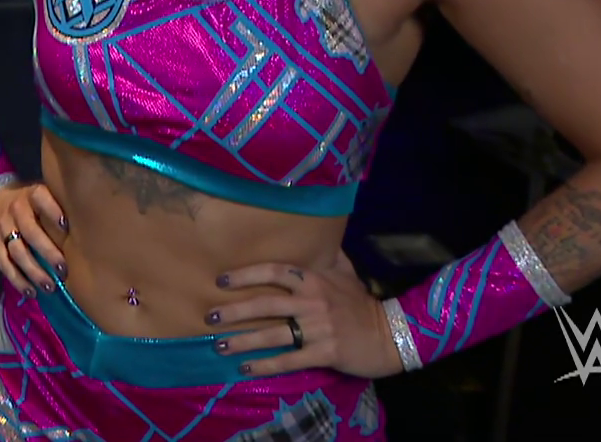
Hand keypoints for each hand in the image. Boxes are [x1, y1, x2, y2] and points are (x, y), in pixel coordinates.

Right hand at [0, 183, 69, 295]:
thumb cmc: (31, 203)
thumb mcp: (44, 194)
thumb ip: (61, 204)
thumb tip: (94, 223)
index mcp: (32, 195)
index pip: (41, 198)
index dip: (52, 211)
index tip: (66, 226)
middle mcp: (16, 209)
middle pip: (30, 232)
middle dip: (47, 252)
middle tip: (63, 270)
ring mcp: (3, 226)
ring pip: (17, 251)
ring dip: (33, 271)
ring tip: (49, 286)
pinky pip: (4, 263)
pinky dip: (17, 279)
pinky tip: (31, 291)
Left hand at [211, 249, 403, 378]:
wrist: (390, 334)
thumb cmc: (361, 303)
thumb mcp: (346, 272)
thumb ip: (325, 256)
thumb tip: (313, 232)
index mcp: (314, 280)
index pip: (273, 272)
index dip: (246, 275)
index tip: (221, 281)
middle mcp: (312, 302)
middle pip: (265, 304)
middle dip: (234, 311)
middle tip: (210, 317)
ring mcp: (318, 329)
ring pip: (272, 335)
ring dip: (243, 341)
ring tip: (219, 346)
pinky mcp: (324, 352)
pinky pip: (289, 360)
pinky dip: (266, 365)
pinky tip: (246, 368)